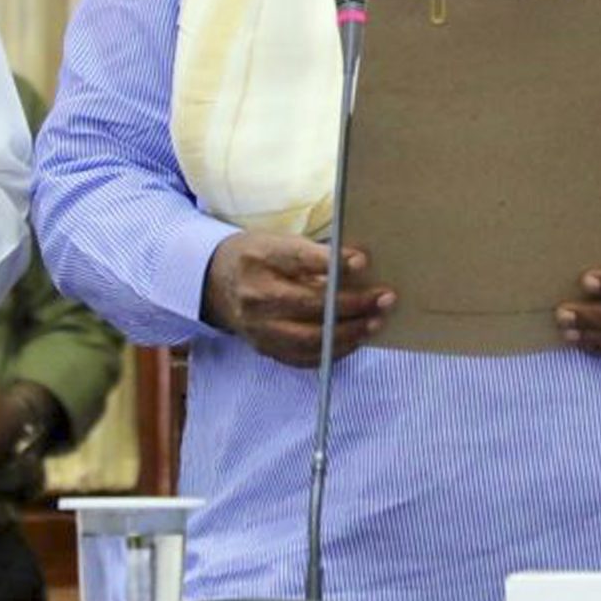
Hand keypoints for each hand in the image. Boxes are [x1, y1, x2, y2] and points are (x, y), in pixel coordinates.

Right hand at [202, 230, 392, 366]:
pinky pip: (304, 357)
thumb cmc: (258, 257)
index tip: (362, 262)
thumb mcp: (279, 242)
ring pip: (309, 338)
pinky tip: (356, 339)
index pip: (299, 260)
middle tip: (384, 298)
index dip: (332, 263)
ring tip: (376, 322)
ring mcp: (259, 327)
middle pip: (309, 304)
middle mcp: (256, 296)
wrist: (215, 283)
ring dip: (349, 333)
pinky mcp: (264, 348)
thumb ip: (315, 255)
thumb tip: (359, 266)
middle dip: (352, 304)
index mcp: (261, 259)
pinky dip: (334, 350)